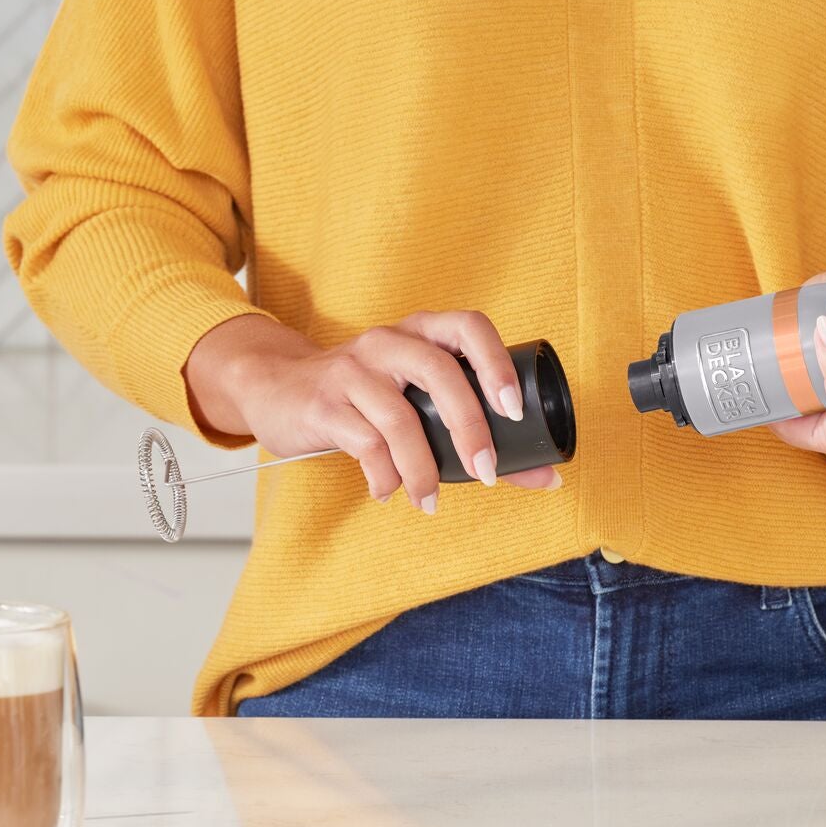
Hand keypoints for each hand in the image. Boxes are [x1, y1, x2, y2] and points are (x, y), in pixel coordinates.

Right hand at [185, 310, 562, 511]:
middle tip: (485, 473)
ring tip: (429, 499)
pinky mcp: (323, 404)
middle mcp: (388, 342)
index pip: (468, 327)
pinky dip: (383, 477)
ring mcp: (352, 370)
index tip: (513, 410)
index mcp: (421, 333)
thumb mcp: (416, 400)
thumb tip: (549, 477)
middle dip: (469, 427)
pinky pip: (363, 443)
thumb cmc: (365, 397)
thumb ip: (473, 433)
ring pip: (399, 418)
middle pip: (439, 371)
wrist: (276, 387)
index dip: (496, 364)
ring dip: (422, 469)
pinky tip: (386, 492)